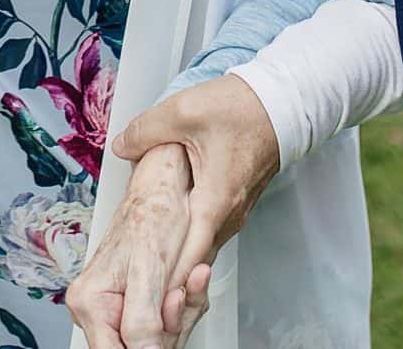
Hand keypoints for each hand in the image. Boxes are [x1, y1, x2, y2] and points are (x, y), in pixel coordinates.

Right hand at [68, 143, 204, 348]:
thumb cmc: (152, 214)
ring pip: (157, 338)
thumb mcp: (149, 270)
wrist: (165, 190)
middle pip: (137, 348)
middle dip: (168, 329)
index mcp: (90, 301)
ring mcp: (120, 306)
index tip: (160, 341)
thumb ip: (142, 318)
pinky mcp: (141, 303)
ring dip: (182, 314)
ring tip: (188, 281)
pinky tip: (192, 281)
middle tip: (178, 295)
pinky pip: (168, 322)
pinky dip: (187, 305)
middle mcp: (99, 308)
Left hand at [113, 75, 282, 296]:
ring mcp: (234, 211)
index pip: (188, 258)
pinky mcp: (235, 202)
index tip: (146, 299)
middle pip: (193, 259)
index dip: (166, 280)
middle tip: (138, 288)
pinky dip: (189, 239)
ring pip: (201, 245)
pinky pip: (208, 229)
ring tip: (146, 267)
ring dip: (178, 257)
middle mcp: (228, 215)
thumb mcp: (182, 112)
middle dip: (167, 275)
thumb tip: (121, 145)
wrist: (281, 103)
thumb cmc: (242, 109)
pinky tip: (167, 233)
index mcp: (214, 201)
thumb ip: (145, 132)